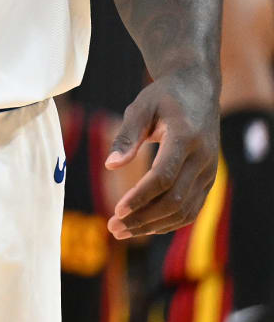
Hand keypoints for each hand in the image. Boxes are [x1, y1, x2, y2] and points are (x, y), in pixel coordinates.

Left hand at [105, 68, 218, 238]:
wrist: (198, 90)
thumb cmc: (163, 97)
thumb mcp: (140, 107)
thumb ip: (126, 136)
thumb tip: (111, 165)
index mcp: (186, 137)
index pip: (164, 176)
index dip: (141, 196)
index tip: (117, 210)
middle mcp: (203, 158)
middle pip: (174, 199)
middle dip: (143, 217)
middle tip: (113, 228)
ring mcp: (210, 171)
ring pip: (185, 210)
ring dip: (154, 225)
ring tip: (122, 231)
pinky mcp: (209, 179)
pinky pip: (192, 208)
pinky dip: (169, 221)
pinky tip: (144, 225)